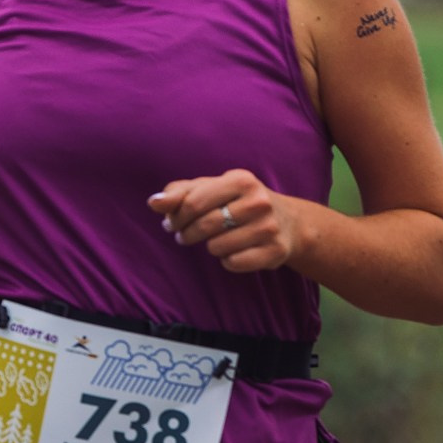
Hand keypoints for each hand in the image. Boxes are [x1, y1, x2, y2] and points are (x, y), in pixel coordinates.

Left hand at [149, 168, 310, 276]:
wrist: (289, 222)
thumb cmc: (238, 202)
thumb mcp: (212, 189)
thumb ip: (179, 192)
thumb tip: (153, 203)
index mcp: (240, 180)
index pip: (192, 202)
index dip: (175, 217)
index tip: (170, 224)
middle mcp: (258, 201)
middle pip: (203, 226)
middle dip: (186, 235)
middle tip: (183, 236)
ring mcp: (269, 227)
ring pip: (217, 247)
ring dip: (210, 247)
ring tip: (215, 240)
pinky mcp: (275, 251)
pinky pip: (233, 263)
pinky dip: (228, 260)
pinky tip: (235, 250)